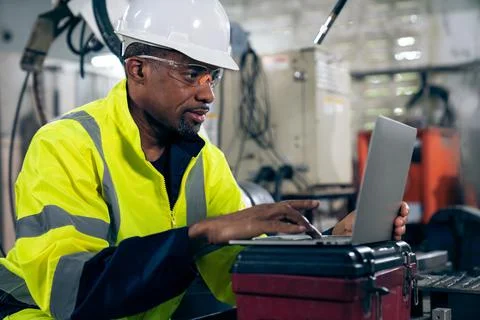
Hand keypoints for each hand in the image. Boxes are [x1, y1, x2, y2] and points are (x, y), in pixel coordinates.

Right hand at [188, 200, 319, 243]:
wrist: (211, 228)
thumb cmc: (227, 228)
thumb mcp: (248, 226)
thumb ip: (260, 226)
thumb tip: (269, 231)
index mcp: (262, 208)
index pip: (285, 203)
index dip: (301, 204)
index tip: (314, 204)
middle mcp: (263, 208)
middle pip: (290, 206)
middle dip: (306, 213)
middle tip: (316, 227)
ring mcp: (260, 215)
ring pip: (286, 213)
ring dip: (301, 220)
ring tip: (312, 230)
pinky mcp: (256, 225)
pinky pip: (277, 225)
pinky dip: (290, 227)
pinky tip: (300, 231)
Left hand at [332, 202, 409, 239]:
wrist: (345, 232)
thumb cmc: (352, 220)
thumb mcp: (359, 212)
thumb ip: (369, 209)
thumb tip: (376, 207)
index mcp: (381, 209)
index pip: (397, 206)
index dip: (403, 207)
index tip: (403, 210)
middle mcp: (386, 218)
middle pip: (401, 217)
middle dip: (402, 219)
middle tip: (398, 221)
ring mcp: (387, 228)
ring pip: (400, 227)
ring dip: (401, 228)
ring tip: (397, 229)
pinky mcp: (385, 238)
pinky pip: (395, 238)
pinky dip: (397, 237)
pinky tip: (395, 236)